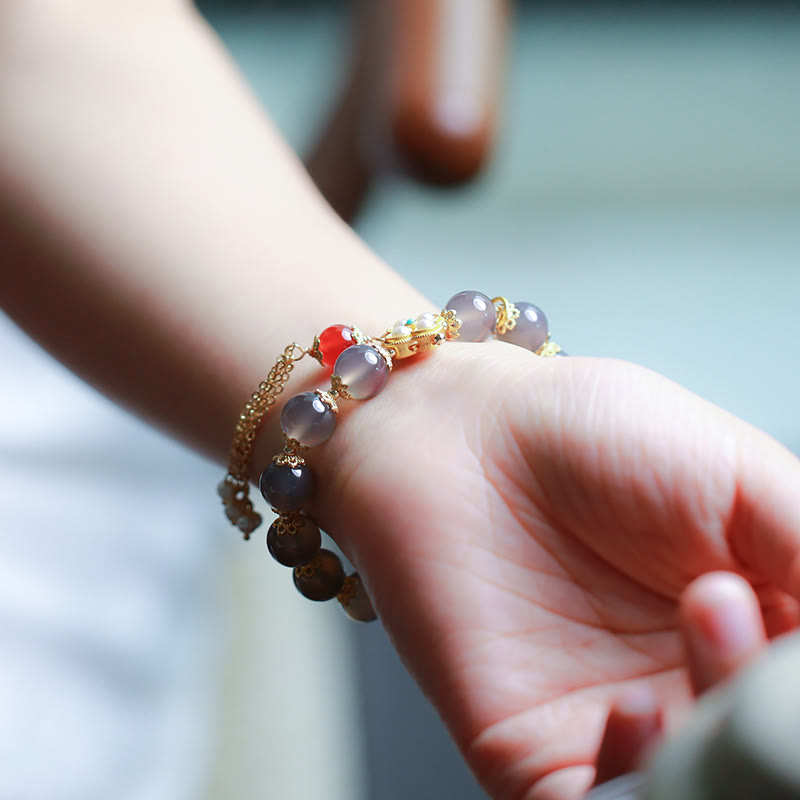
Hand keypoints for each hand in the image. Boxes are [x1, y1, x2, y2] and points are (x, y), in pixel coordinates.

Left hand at [311, 343, 799, 799]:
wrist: (459, 434)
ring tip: (706, 609)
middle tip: (731, 597)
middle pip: (768, 752)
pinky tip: (635, 711)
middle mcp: (693, 689)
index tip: (790, 614)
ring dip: (723, 740)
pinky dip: (635, 788)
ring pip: (703, 791)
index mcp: (757, 625)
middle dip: (772, 707)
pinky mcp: (538, 758)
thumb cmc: (587, 434)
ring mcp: (622, 730)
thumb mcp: (739, 477)